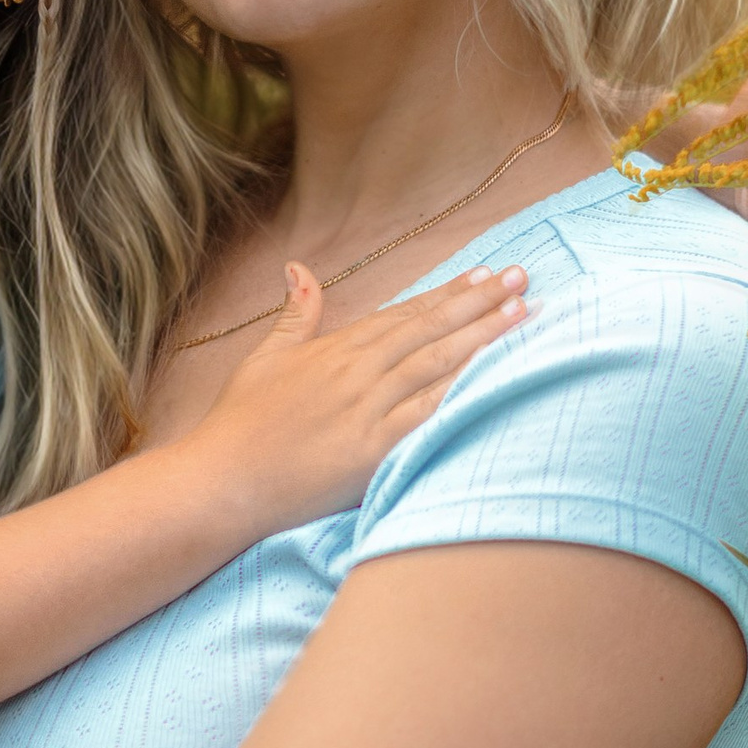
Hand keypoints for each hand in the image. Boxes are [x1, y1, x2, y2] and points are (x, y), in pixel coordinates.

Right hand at [185, 260, 528, 530]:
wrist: (222, 480)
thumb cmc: (240, 424)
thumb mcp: (266, 357)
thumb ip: (295, 314)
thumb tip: (298, 267)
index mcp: (337, 348)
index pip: (405, 313)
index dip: (448, 294)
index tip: (485, 275)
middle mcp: (358, 371)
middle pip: (431, 329)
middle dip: (481, 302)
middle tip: (524, 277)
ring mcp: (368, 408)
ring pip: (438, 363)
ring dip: (485, 336)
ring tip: (525, 312)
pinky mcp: (374, 448)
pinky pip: (429, 415)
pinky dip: (464, 393)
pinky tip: (498, 376)